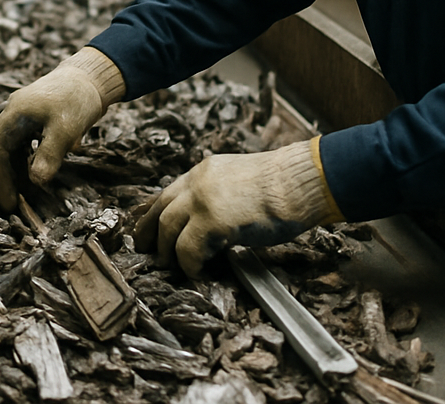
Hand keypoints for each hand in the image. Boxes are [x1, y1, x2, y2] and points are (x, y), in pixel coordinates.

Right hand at [0, 47, 124, 213]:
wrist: (88, 78)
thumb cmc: (78, 100)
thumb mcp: (67, 128)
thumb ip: (50, 154)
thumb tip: (35, 182)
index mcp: (13, 115)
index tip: (9, 204)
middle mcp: (8, 116)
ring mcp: (15, 120)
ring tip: (6, 202)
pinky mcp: (25, 125)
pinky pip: (11, 148)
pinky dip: (12, 167)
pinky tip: (22, 184)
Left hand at [133, 138, 343, 277]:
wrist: (300, 182)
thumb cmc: (282, 187)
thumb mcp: (239, 181)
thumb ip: (219, 196)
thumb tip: (210, 224)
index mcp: (204, 171)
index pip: (167, 192)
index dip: (152, 213)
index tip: (144, 228)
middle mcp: (197, 181)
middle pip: (161, 210)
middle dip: (149, 233)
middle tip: (147, 251)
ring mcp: (202, 199)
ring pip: (167, 229)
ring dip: (169, 253)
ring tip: (177, 267)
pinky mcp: (213, 221)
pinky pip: (187, 249)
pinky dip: (190, 265)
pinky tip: (200, 272)